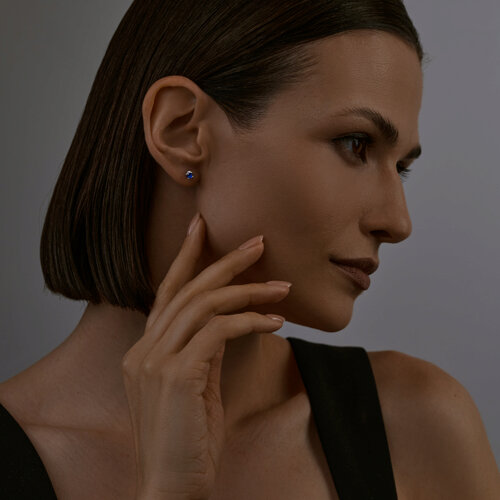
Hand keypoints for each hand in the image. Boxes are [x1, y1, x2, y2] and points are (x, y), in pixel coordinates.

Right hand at [121, 214, 291, 498]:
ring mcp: (156, 361)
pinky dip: (250, 321)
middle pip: (187, 290)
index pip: (166, 292)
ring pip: (204, 305)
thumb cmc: (187, 440)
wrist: (172, 488)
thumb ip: (202, 351)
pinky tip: (275, 321)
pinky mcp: (177, 376)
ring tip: (283, 286)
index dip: (185, 257)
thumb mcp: (194, 387)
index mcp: (145, 350)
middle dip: (224, 261)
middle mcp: (144, 349)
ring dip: (248, 290)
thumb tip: (229, 322)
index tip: (201, 227)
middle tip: (258, 242)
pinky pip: (218, 331)